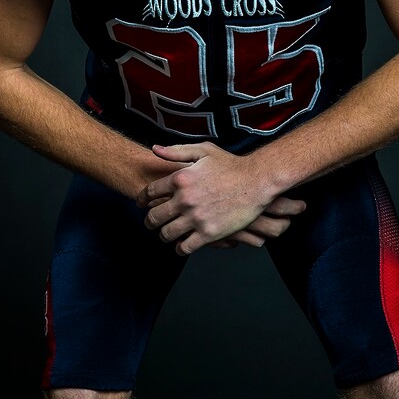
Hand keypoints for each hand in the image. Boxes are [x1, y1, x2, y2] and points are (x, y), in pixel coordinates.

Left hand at [136, 142, 304, 254]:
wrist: (257, 181)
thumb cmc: (232, 165)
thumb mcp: (203, 151)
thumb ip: (177, 151)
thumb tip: (154, 150)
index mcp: (180, 179)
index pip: (149, 192)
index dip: (141, 199)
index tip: (141, 204)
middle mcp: (184, 199)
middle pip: (153, 217)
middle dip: (149, 221)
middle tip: (151, 223)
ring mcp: (196, 218)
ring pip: (166, 234)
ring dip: (163, 235)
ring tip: (166, 234)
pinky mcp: (208, 233)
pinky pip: (184, 247)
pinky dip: (179, 248)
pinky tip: (182, 244)